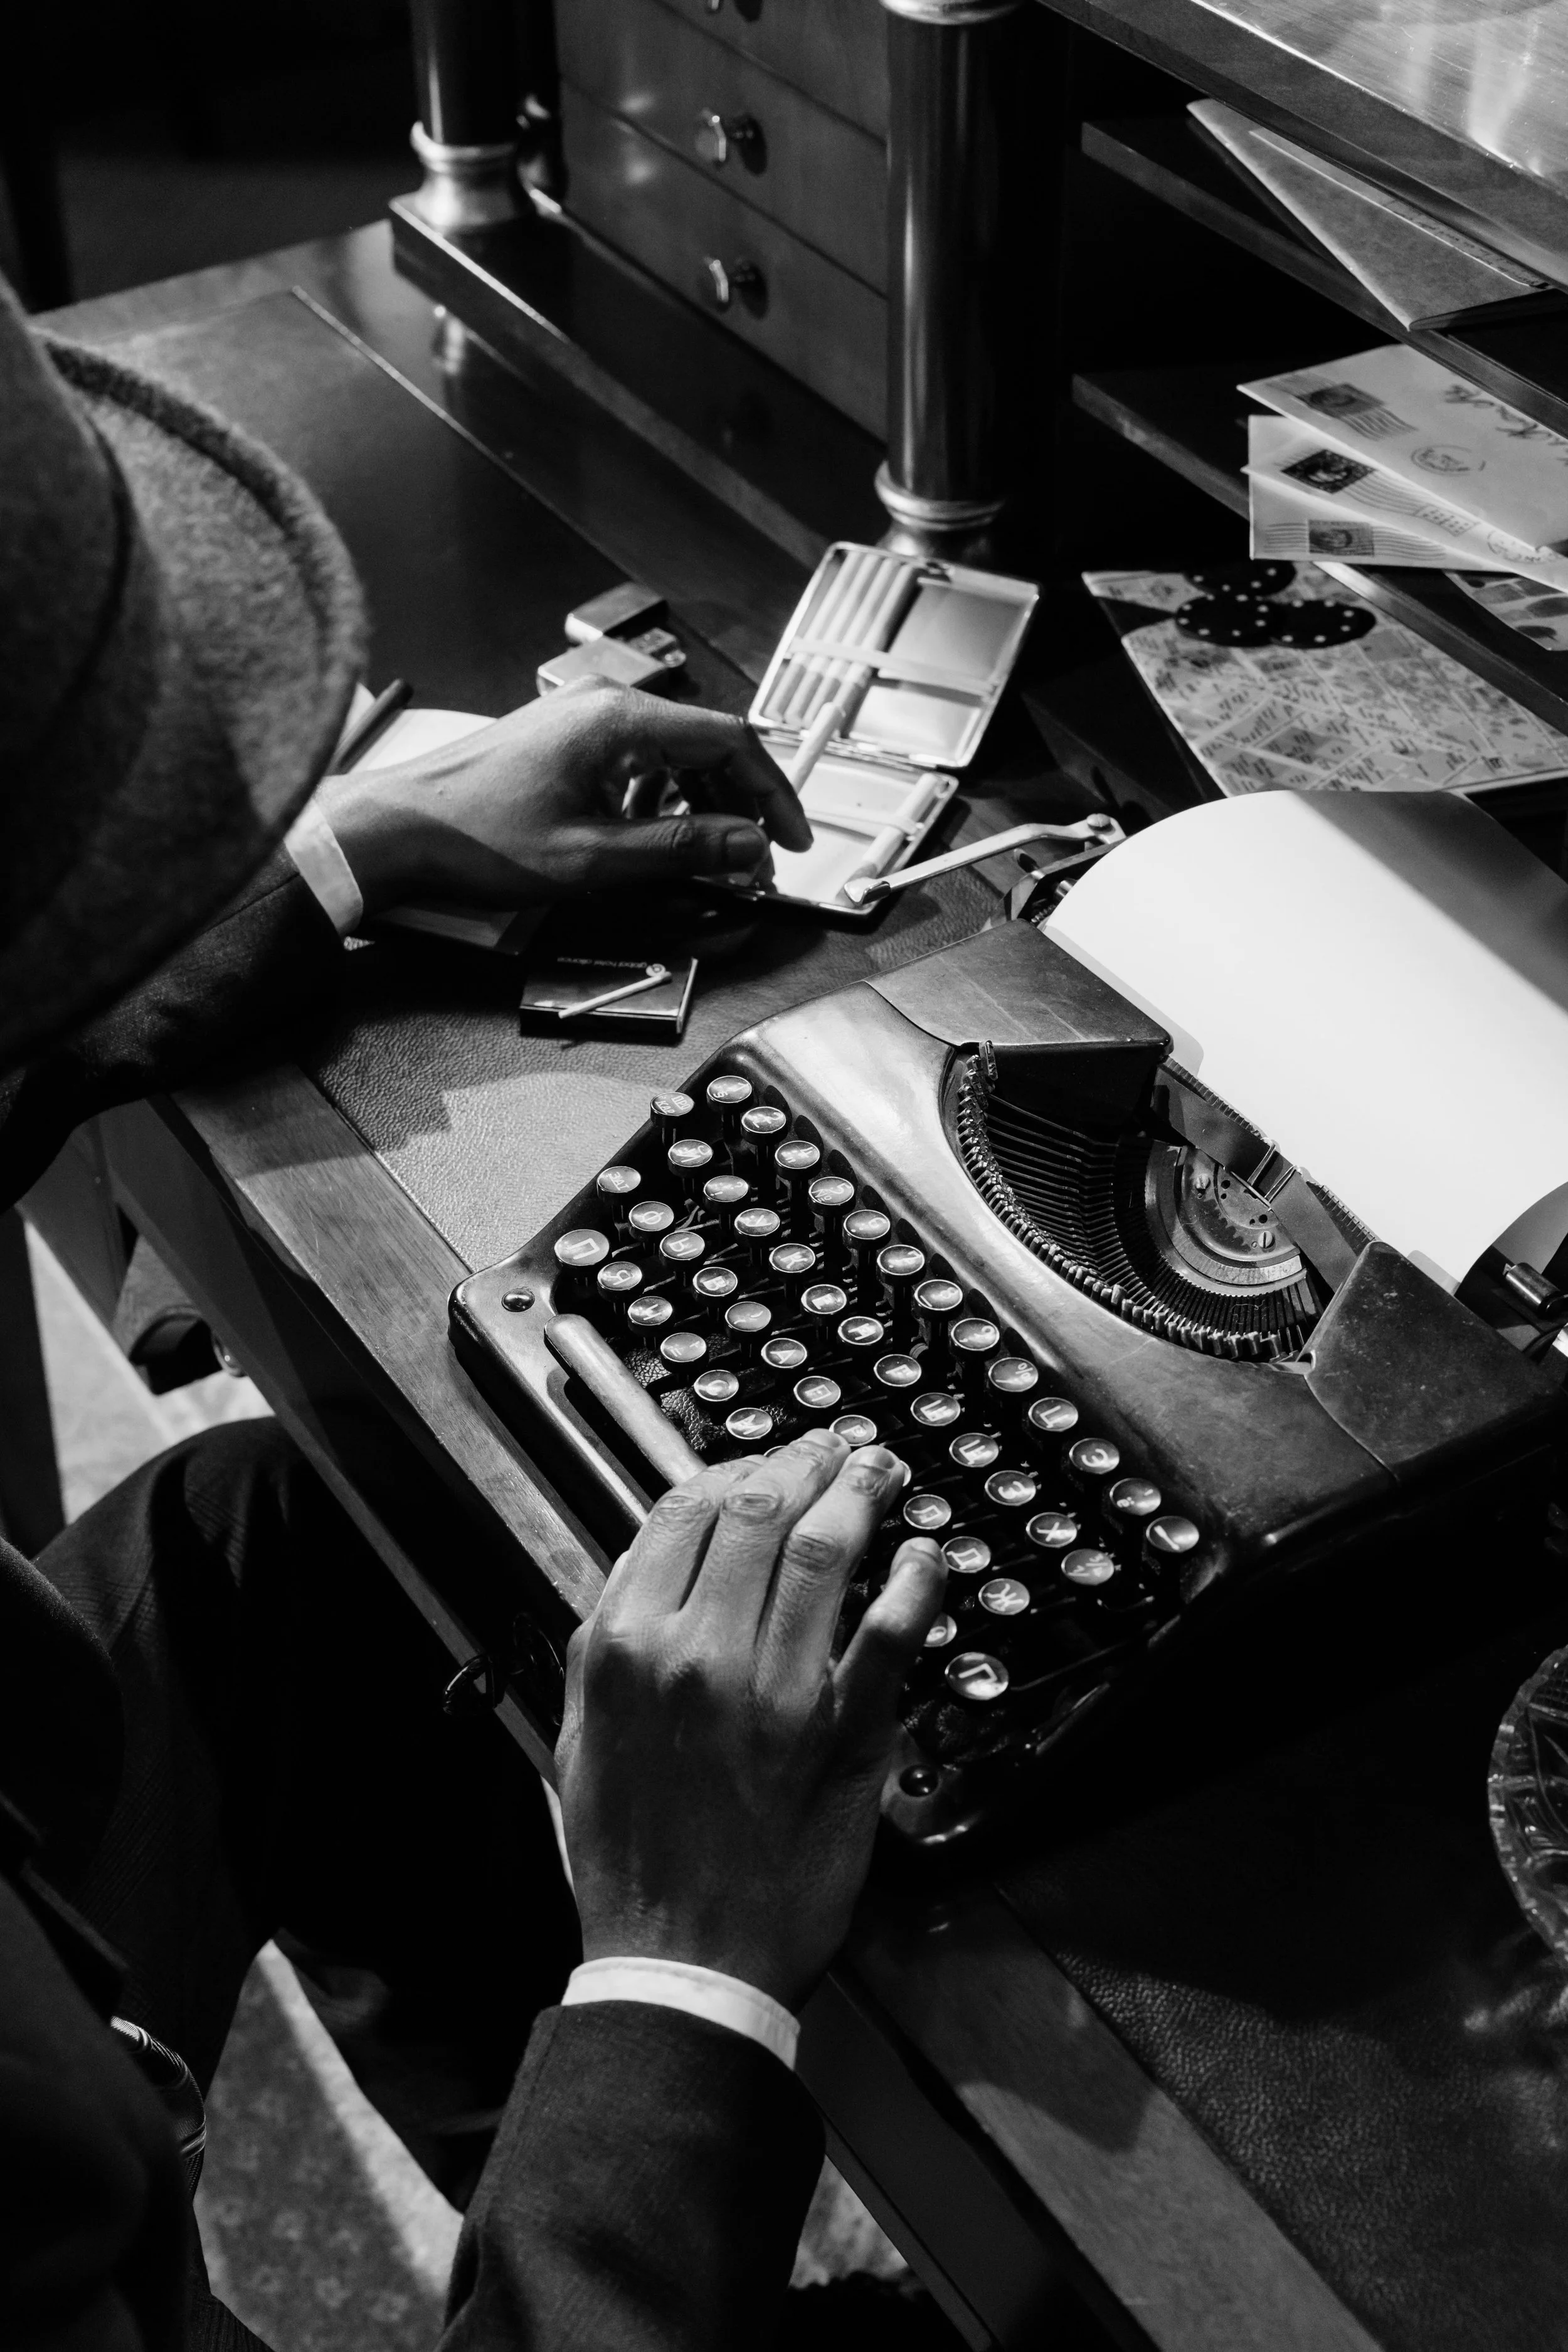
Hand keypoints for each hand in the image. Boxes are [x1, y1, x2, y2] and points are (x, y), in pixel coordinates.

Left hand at [316, 680, 811, 916]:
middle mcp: (604, 707)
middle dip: (740, 805)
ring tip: (706, 861)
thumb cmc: (473, 837)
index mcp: (619, 720)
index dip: (773, 793)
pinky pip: (635, 765)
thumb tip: (748, 847)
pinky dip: (659, 804)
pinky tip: (651, 844)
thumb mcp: (592, 858)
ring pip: (672, 758)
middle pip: (705, 746)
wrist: (394, 830)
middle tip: (755, 860)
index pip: (730, 741)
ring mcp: (582, 722)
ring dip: (699, 808)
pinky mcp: (564, 743)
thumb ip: (681, 852)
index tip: (792, 838)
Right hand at [555, 1433, 945, 2012]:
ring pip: (826, 1550)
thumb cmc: (634, 1860)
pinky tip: (923, 1556)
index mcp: (626, 1648)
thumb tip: (644, 1572)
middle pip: (759, 1510)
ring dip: (861, 1495)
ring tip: (879, 1474)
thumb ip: (607, 1646)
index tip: (763, 1462)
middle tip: (833, 1450)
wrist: (685, 1962)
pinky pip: (892, 1631)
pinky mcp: (846, 1733)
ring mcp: (778, 1690)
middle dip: (803, 1463)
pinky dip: (914, 1579)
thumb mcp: (582, 1738)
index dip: (731, 1468)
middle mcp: (697, 1654)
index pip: (683, 1512)